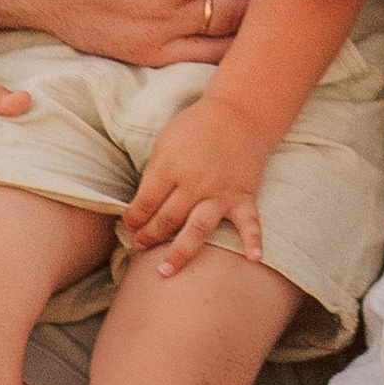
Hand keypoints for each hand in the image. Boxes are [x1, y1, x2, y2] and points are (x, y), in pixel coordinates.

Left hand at [122, 91, 280, 272]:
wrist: (239, 112)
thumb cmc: (197, 125)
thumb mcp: (165, 141)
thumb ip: (155, 172)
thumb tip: (141, 205)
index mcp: (170, 166)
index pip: (144, 202)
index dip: (132, 218)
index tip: (129, 225)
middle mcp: (194, 183)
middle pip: (166, 219)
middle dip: (148, 236)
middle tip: (139, 245)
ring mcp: (220, 192)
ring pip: (197, 229)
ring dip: (180, 252)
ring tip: (165, 272)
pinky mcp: (243, 195)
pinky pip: (250, 222)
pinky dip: (254, 240)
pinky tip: (254, 258)